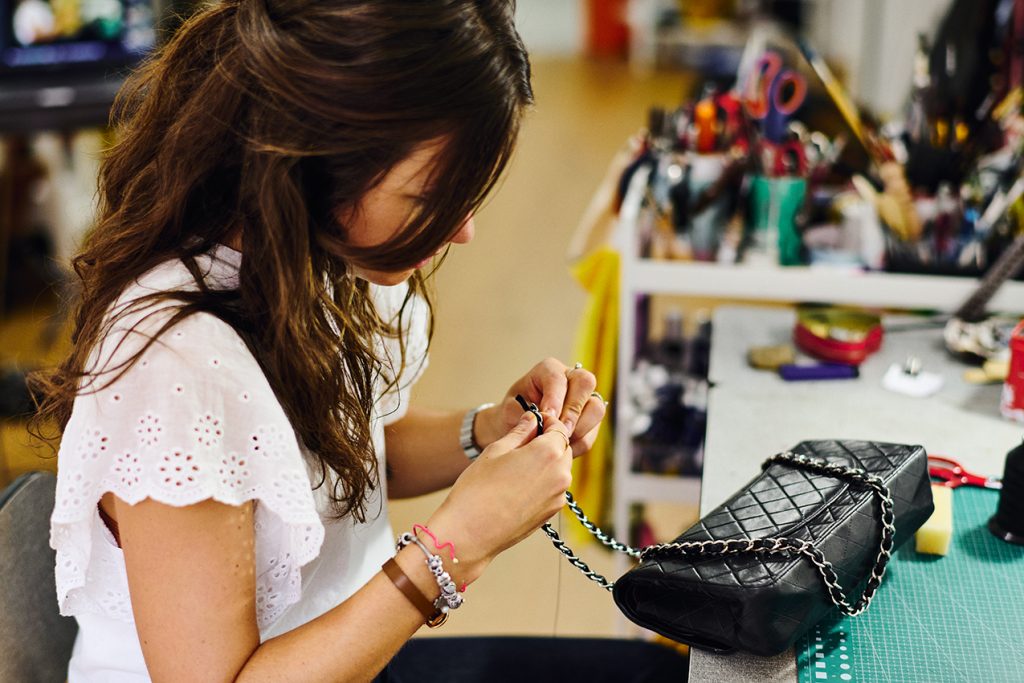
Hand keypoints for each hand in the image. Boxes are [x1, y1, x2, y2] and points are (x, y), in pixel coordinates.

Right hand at [428, 411, 572, 586]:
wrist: (469, 533)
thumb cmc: (477, 490)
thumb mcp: (496, 450)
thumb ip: (520, 432)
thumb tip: (533, 420)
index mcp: (548, 453)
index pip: (560, 427)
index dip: (547, 422)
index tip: (534, 422)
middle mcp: (560, 475)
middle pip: (563, 448)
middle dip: (548, 442)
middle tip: (523, 443)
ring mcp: (558, 497)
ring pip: (560, 470)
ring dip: (546, 463)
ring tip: (517, 466)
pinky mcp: (551, 514)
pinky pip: (554, 489)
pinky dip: (543, 482)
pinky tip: (518, 486)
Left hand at [475, 358, 605, 457]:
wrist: (516, 428)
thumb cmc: (513, 413)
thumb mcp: (511, 410)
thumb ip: (526, 413)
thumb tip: (544, 422)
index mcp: (548, 370)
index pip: (558, 377)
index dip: (554, 398)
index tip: (547, 417)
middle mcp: (571, 379)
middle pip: (585, 383)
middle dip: (572, 411)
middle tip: (558, 431)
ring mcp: (584, 399)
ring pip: (595, 409)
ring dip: (578, 430)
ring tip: (557, 442)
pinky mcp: (590, 420)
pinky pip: (592, 433)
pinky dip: (577, 444)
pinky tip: (561, 449)